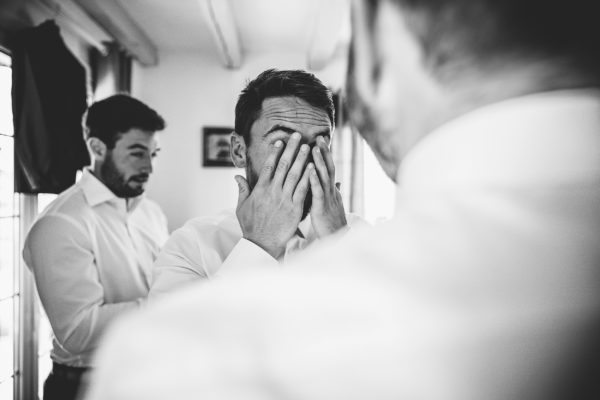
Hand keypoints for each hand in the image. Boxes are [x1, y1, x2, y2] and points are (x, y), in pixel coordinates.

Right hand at [235, 133, 311, 258]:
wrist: (261, 244)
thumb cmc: (251, 226)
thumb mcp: (241, 207)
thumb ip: (242, 190)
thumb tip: (237, 176)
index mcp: (260, 189)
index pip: (269, 166)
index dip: (275, 152)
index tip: (280, 141)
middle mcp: (273, 191)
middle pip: (283, 165)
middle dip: (291, 149)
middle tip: (297, 136)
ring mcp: (284, 199)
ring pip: (294, 175)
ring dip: (301, 159)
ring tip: (307, 146)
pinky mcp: (295, 208)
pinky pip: (303, 190)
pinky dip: (307, 178)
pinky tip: (312, 167)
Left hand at [309, 136, 346, 237]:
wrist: (336, 240)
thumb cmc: (332, 223)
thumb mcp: (332, 205)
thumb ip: (333, 191)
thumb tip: (338, 182)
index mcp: (331, 190)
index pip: (329, 169)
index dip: (326, 155)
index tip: (321, 141)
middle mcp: (331, 191)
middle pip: (328, 167)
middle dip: (324, 152)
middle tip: (319, 137)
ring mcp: (328, 198)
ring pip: (324, 176)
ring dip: (319, 161)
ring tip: (314, 147)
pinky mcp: (322, 207)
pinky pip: (317, 191)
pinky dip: (314, 179)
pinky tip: (309, 169)